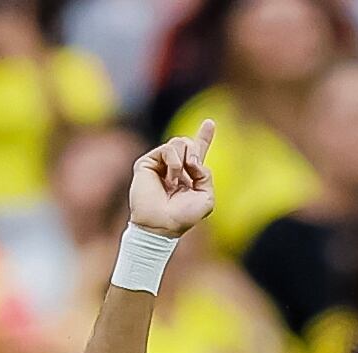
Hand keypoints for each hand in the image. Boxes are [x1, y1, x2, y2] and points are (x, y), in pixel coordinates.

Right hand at [129, 121, 214, 238]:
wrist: (162, 223)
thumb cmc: (183, 216)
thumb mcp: (206, 198)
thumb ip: (206, 175)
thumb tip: (192, 161)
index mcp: (189, 175)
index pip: (197, 153)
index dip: (204, 137)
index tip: (210, 123)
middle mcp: (174, 168)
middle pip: (189, 142)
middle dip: (195, 151)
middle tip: (193, 168)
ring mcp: (160, 164)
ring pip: (179, 142)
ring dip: (184, 159)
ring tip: (177, 179)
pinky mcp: (147, 163)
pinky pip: (167, 149)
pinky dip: (173, 161)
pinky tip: (171, 177)